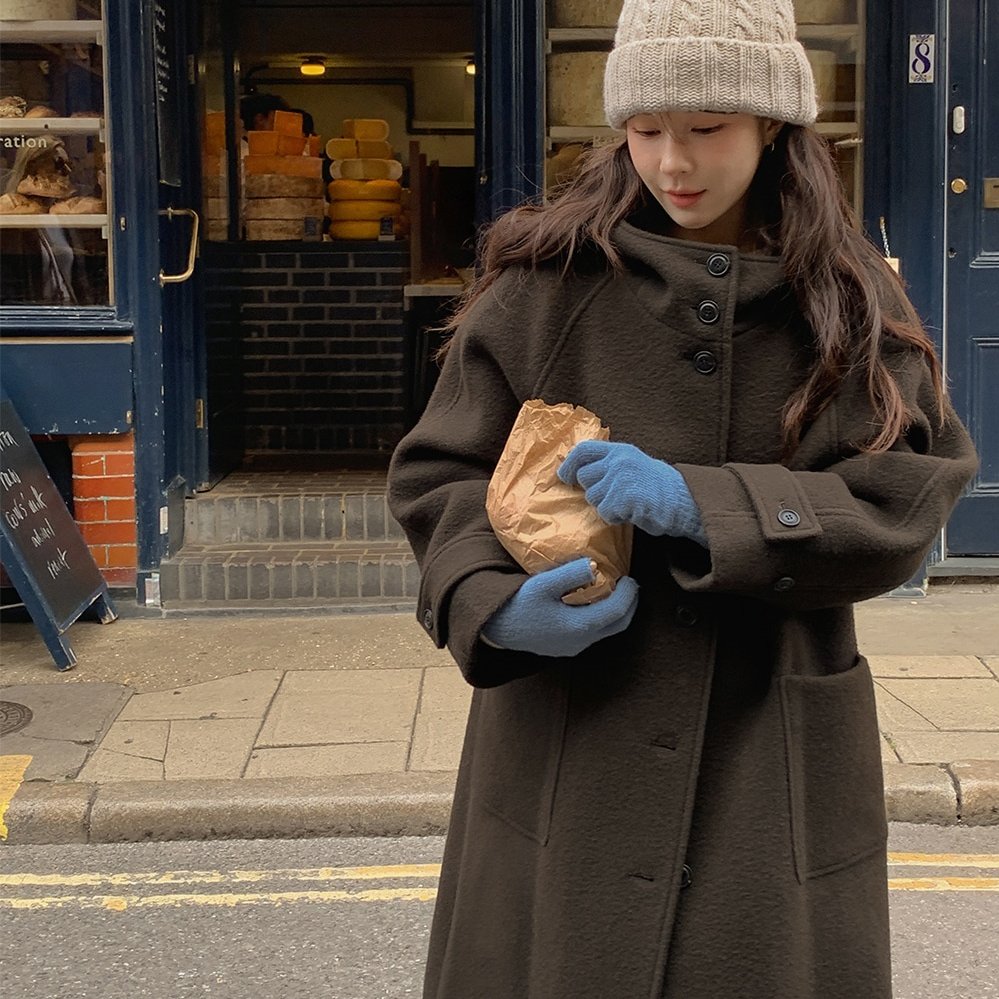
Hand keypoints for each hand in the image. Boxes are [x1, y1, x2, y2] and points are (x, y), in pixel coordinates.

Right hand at [481, 557, 639, 656]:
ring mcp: (574, 647)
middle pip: (619, 625)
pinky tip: (595, 603)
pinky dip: (603, 618)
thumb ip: (570, 574)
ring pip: (607, 631)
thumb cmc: (518, 603)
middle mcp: (581, 641)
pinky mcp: (566, 647)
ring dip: (617, 612)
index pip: (617, 610)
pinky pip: (595, 634)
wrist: (496, 628)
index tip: (630, 577)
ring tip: (616, 592)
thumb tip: (595, 566)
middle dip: (630, 605)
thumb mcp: (542, 583)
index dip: (629, 593)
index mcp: (579, 626)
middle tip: (630, 585)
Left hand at [558, 440, 706, 544]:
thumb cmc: (656, 487)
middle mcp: (619, 460)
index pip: (583, 450)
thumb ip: (608, 464)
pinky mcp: (626, 497)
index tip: (564, 477)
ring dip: (606, 506)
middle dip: (594, 491)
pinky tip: (633, 512)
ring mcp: (622, 478)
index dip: (569, 464)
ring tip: (628, 504)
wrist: (685, 501)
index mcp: (621, 450)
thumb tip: (574, 473)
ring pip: (593, 498)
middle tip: (616, 496)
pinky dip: (616, 517)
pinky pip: (605, 513)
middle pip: (584, 478)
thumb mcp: (632, 465)